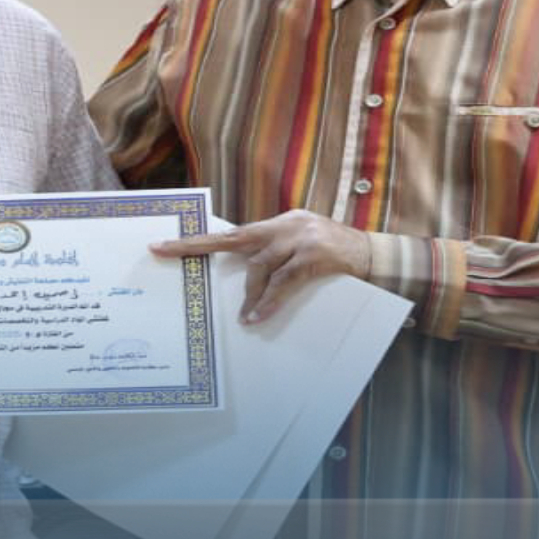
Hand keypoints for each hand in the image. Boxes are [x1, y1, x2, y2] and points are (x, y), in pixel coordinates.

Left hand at [151, 209, 370, 323]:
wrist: (376, 256)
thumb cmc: (335, 255)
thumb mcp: (301, 247)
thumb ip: (274, 254)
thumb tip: (244, 276)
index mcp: (280, 222)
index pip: (233, 232)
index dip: (197, 239)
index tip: (162, 246)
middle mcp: (287, 225)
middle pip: (235, 239)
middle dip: (199, 246)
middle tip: (167, 254)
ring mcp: (301, 239)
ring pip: (261, 266)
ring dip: (250, 294)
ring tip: (245, 316)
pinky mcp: (316, 257)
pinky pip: (284, 281)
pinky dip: (270, 301)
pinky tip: (258, 317)